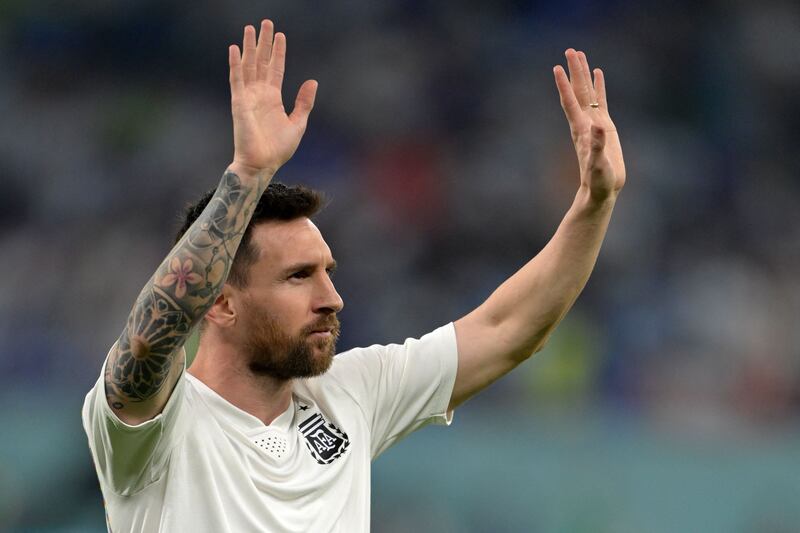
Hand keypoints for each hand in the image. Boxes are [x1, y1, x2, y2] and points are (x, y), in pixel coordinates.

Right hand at [228, 20, 317, 176]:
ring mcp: (248, 97)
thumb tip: (313, 81)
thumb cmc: (278, 149)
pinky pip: (236, 80)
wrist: (262, 164)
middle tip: (265, 22)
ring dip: (249, 47)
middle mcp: (259, 94)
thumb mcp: (297, 123)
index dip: (278, 52)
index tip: (281, 35)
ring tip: (250, 28)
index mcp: (273, 98)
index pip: (276, 69)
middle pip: (262, 62)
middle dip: (264, 42)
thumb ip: (304, 102)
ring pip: (248, 66)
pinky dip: (235, 64)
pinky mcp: (239, 103)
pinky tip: (235, 49)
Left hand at [554, 49, 625, 201]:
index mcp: (581, 129)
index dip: (564, 85)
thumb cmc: (598, 179)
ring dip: (584, 75)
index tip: (557, 68)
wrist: (601, 189)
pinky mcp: (604, 125)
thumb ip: (598, 145)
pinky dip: (598, 86)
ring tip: (580, 55)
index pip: (570, 102)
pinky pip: (600, 100)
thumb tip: (598, 125)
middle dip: (574, 71)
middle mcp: (585, 122)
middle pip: (578, 91)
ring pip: (588, 93)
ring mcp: (594, 122)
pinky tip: (598, 73)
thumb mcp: (598, 163)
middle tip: (570, 50)